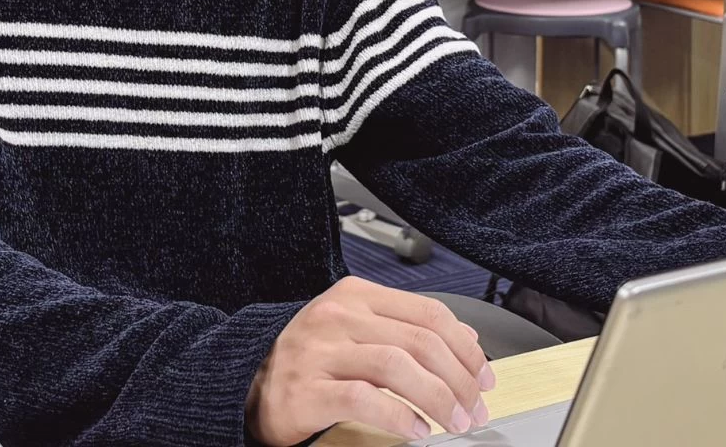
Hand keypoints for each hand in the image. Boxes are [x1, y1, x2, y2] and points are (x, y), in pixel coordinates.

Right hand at [247, 276, 497, 444]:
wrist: (241, 381)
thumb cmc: (305, 359)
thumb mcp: (356, 329)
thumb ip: (406, 328)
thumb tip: (465, 339)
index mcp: (355, 296)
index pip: (429, 313)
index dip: (466, 347)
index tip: (484, 376)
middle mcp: (338, 317)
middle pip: (420, 341)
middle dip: (459, 379)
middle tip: (476, 408)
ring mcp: (319, 352)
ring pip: (397, 367)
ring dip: (438, 399)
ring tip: (454, 422)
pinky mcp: (305, 389)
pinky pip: (364, 399)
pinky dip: (399, 417)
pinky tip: (416, 430)